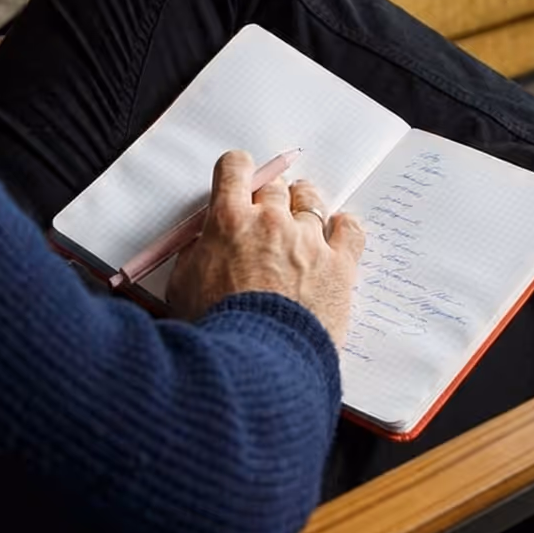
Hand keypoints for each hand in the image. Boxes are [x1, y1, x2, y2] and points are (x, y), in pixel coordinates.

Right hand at [167, 150, 364, 347]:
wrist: (255, 364)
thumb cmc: (215, 330)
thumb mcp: (183, 287)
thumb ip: (195, 255)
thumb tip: (204, 242)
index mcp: (229, 221)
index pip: (235, 169)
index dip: (237, 170)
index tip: (240, 178)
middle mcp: (271, 221)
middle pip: (275, 186)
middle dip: (269, 196)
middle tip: (267, 214)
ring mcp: (309, 241)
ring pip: (311, 200)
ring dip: (304, 205)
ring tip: (300, 220)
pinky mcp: (339, 265)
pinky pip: (350, 229)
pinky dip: (344, 226)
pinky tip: (339, 229)